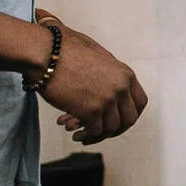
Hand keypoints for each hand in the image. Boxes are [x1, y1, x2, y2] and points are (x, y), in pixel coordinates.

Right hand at [39, 20, 146, 143]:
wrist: (44, 53)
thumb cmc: (64, 49)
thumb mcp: (97, 54)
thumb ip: (108, 70)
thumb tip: (109, 77)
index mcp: (125, 74)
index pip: (140, 102)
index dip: (131, 114)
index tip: (120, 120)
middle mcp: (121, 88)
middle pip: (129, 118)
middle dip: (117, 129)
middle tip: (103, 132)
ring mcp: (108, 100)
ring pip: (112, 128)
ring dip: (99, 135)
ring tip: (84, 135)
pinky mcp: (91, 111)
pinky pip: (95, 131)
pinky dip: (87, 136)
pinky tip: (76, 135)